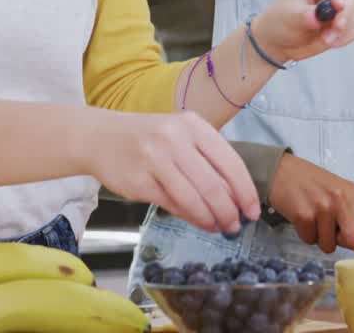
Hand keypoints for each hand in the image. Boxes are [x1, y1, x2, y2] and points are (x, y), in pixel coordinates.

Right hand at [80, 108, 259, 233]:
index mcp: (193, 125)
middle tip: (236, 226)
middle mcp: (175, 138)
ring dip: (210, 218)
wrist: (100, 137)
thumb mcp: (182, 137)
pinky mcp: (138, 181)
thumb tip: (237, 198)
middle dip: (229, 210)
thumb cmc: (150, 139)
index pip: (230, 162)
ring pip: (193, 198)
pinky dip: (189, 217)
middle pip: (213, 184)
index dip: (245, 190)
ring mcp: (154, 159)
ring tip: (220, 228)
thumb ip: (208, 161)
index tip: (253, 211)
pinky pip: (171, 205)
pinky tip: (198, 222)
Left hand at [252, 0, 353, 62]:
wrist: (282, 40)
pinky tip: (331, 40)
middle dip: (344, 16)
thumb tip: (316, 17)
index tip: (339, 7)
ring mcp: (344, 0)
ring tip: (325, 39)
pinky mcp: (349, 18)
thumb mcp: (288, 17)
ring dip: (344, 30)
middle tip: (331, 34)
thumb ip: (303, 16)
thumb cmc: (281, 21)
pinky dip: (346, 37)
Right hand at [268, 153, 353, 253]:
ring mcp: (324, 207)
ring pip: (329, 245)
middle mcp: (343, 200)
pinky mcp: (305, 215)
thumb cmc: (311, 183)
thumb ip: (352, 209)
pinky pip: (310, 241)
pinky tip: (301, 217)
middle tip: (332, 229)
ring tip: (313, 218)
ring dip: (319, 238)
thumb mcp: (339, 189)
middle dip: (342, 242)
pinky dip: (304, 235)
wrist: (282, 172)